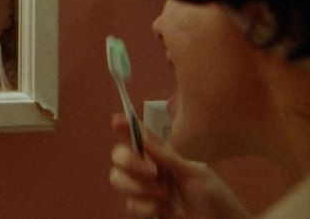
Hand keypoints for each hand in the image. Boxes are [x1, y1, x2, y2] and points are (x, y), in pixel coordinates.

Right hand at [109, 113, 252, 218]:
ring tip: (165, 196)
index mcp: (161, 157)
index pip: (136, 138)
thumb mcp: (193, 171)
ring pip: (118, 180)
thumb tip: (140, 130)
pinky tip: (162, 210)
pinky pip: (130, 205)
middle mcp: (148, 172)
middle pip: (119, 158)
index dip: (125, 128)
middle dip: (130, 163)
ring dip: (141, 188)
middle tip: (153, 172)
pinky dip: (145, 207)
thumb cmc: (214, 197)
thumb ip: (164, 153)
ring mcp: (145, 192)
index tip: (117, 122)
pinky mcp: (144, 212)